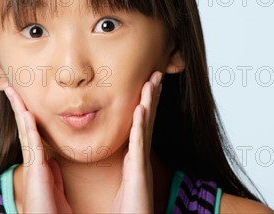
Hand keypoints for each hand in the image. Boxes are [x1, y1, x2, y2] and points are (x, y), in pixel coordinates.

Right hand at [4, 86, 71, 213]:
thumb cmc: (52, 213)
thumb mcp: (56, 188)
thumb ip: (55, 174)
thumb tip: (54, 162)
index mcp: (38, 164)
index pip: (32, 133)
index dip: (28, 115)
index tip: (25, 100)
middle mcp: (32, 162)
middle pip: (24, 128)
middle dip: (19, 107)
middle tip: (12, 88)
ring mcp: (31, 166)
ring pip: (24, 131)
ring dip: (20, 110)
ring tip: (13, 92)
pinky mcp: (35, 172)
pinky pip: (32, 145)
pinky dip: (29, 128)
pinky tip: (27, 113)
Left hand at [111, 70, 162, 213]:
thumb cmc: (128, 211)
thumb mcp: (123, 182)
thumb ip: (123, 165)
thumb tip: (116, 149)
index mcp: (136, 159)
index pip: (142, 124)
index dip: (146, 103)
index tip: (148, 83)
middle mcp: (142, 158)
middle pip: (148, 120)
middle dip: (153, 96)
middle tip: (157, 73)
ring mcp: (142, 165)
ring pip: (147, 127)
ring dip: (149, 103)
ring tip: (152, 82)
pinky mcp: (139, 175)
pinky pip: (139, 145)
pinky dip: (140, 126)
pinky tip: (141, 110)